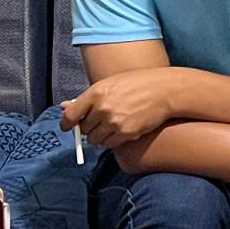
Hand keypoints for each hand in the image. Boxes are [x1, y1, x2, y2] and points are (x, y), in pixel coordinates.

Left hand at [60, 74, 175, 148]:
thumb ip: (88, 97)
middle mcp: (103, 108)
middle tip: (99, 122)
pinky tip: (119, 131)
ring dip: (99, 136)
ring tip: (110, 126)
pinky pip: (109, 145)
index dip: (66, 124)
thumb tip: (65, 106)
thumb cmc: (138, 83)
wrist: (164, 90)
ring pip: (95, 140)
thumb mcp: (110, 83)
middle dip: (88, 128)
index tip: (68, 127)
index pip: (71, 115)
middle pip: (84, 129)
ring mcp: (114, 122)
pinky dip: (111, 141)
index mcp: (96, 92)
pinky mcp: (126, 134)